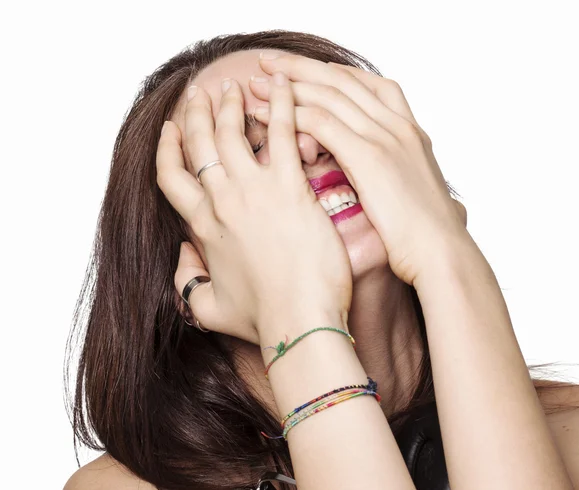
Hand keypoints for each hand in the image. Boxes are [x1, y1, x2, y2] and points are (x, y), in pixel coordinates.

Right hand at [156, 73, 351, 343]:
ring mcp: (254, 192)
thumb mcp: (209, 309)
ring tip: (235, 86)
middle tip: (202, 94)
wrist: (298, 322)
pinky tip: (282, 85)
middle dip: (198, 115)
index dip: (168, 150)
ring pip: (232, 133)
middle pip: (200, 146)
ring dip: (232, 104)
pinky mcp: (290, 188)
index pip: (172, 178)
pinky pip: (283, 134)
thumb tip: (181, 258)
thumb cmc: (262, 319)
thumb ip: (186, 283)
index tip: (172, 131)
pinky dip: (281, 105)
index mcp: (202, 227)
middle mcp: (221, 203)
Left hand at [251, 54, 468, 285]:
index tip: (308, 69)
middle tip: (269, 60)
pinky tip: (264, 115)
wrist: (443, 253)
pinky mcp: (370, 157)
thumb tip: (384, 179)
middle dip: (301, 67)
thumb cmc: (426, 235)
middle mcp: (398, 126)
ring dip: (287, 86)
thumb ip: (396, 175)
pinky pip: (322, 123)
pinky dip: (289, 115)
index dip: (335, 73)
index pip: (370, 85)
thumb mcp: (412, 193)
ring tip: (255, 83)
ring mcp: (385, 138)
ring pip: (329, 95)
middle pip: (343, 80)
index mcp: (410, 132)